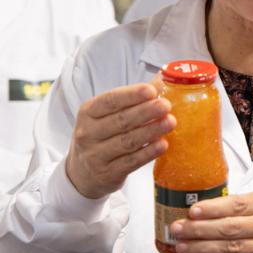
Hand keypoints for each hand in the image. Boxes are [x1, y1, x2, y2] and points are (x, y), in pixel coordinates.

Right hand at [65, 83, 174, 198]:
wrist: (82, 173)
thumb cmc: (101, 136)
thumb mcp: (107, 115)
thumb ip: (133, 98)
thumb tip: (163, 79)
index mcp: (88, 112)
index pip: (110, 100)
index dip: (132, 95)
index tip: (152, 90)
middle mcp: (88, 133)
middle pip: (121, 121)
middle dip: (146, 112)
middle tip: (166, 105)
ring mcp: (96, 155)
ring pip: (127, 141)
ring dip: (151, 131)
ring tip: (170, 122)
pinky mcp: (107, 173)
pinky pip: (131, 161)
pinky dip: (148, 153)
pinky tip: (163, 145)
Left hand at [170, 192, 252, 252]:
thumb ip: (236, 206)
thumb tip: (198, 211)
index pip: (237, 205)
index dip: (213, 209)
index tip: (192, 211)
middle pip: (230, 228)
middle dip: (200, 229)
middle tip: (178, 229)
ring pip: (229, 249)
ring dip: (201, 248)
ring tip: (181, 246)